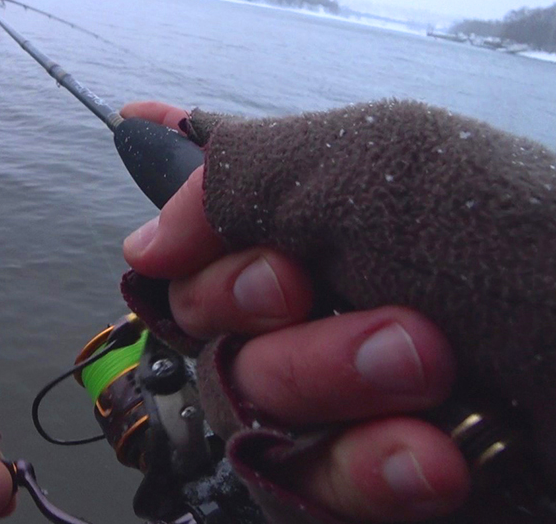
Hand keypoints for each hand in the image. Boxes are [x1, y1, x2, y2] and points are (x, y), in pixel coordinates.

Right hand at [120, 102, 468, 522]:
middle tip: (402, 332)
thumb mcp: (385, 165)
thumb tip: (141, 240)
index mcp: (319, 221)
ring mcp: (344, 404)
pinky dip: (365, 474)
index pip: (185, 252)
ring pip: (248, 416)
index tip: (280, 271)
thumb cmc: (540, 254)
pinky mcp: (367, 489)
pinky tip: (439, 462)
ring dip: (338, 400)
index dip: (208, 269)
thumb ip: (241, 173)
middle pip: (208, 341)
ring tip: (439, 383)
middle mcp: (319, 306)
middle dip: (296, 343)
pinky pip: (298, 495)